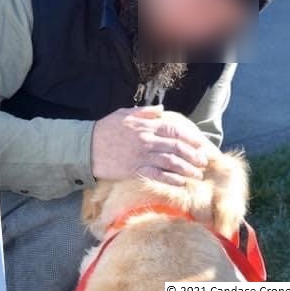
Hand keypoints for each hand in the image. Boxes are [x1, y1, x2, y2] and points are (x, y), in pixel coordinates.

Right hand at [91, 105, 211, 185]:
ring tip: (197, 174)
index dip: (190, 138)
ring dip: (187, 168)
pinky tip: (180, 182)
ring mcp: (141, 155)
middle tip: (204, 161)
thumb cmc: (105, 128)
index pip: (174, 130)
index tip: (200, 144)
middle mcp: (147, 140)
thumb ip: (145, 111)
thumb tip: (161, 108)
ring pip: (170, 162)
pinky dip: (170, 179)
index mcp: (146, 125)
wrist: (85, 146)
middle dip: (193, 155)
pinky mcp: (134, 169)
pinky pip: (157, 175)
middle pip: (177, 147)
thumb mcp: (124, 113)